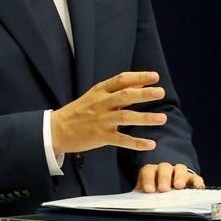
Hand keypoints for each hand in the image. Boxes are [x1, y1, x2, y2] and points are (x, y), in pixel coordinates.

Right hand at [50, 71, 167, 156]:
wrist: (57, 129)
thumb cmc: (79, 111)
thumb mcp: (96, 95)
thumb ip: (118, 89)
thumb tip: (142, 82)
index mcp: (100, 91)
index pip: (121, 80)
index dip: (138, 77)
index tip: (155, 76)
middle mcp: (101, 104)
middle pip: (125, 96)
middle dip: (144, 94)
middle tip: (161, 92)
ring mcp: (101, 120)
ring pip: (126, 117)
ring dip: (145, 118)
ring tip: (162, 119)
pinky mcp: (101, 136)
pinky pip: (122, 139)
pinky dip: (137, 143)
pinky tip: (150, 144)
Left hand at [134, 162, 204, 192]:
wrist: (169, 190)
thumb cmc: (156, 193)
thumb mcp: (146, 195)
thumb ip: (140, 198)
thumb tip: (133, 206)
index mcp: (152, 172)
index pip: (148, 171)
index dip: (148, 179)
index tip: (149, 190)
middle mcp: (165, 170)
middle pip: (164, 168)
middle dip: (164, 178)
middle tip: (164, 189)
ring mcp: (179, 173)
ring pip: (180, 168)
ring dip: (179, 176)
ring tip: (179, 186)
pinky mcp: (192, 179)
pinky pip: (195, 178)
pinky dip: (197, 182)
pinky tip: (197, 189)